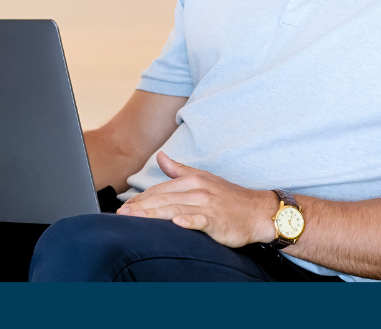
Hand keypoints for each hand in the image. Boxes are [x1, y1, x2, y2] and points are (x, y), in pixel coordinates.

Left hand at [116, 152, 278, 247]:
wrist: (259, 212)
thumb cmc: (229, 198)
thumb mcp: (204, 178)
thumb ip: (179, 170)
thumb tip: (160, 156)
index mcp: (193, 180)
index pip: (159, 190)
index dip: (140, 199)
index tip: (123, 207)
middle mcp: (198, 190)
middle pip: (163, 199)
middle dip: (140, 207)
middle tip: (121, 215)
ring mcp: (208, 206)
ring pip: (175, 209)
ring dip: (153, 214)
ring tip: (136, 219)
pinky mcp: (218, 221)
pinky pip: (201, 220)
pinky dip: (189, 221)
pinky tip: (176, 223)